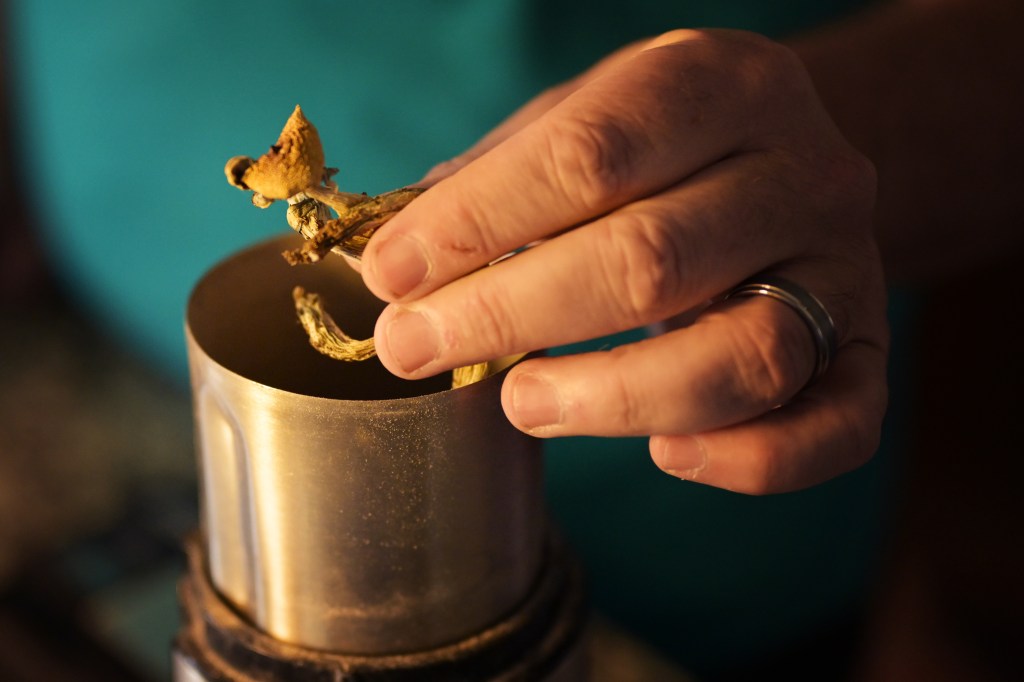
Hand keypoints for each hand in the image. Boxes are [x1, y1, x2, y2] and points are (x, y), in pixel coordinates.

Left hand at [360, 29, 887, 493]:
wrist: (787, 156)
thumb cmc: (665, 143)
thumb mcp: (589, 118)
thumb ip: (502, 178)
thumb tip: (400, 262)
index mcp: (722, 83)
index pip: (590, 155)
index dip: (479, 222)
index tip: (393, 274)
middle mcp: (801, 171)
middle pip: (651, 259)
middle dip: (509, 314)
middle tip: (414, 348)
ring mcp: (845, 267)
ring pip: (743, 356)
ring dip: (612, 398)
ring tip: (519, 401)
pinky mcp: (865, 349)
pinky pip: (837, 427)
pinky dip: (751, 460)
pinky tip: (666, 454)